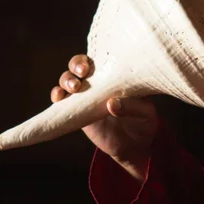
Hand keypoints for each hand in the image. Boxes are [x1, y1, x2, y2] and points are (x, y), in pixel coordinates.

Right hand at [51, 54, 157, 181]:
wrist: (134, 146)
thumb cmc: (144, 122)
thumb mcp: (145, 114)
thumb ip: (132, 107)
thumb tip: (112, 104)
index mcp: (116, 75)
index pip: (101, 58)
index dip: (93, 57)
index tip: (90, 65)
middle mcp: (98, 81)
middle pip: (79, 65)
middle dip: (76, 65)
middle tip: (82, 75)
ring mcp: (86, 96)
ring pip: (67, 80)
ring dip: (65, 82)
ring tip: (72, 89)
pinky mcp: (77, 111)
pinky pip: (62, 101)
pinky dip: (57, 97)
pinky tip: (58, 99)